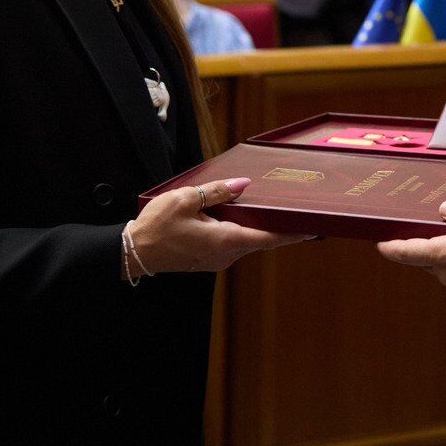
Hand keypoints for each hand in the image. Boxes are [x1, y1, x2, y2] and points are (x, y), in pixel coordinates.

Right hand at [129, 176, 303, 274]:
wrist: (134, 252)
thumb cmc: (157, 226)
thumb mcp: (185, 200)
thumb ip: (216, 192)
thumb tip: (242, 186)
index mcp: (225, 240)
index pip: (268, 237)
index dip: (291, 233)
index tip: (312, 230)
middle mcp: (225, 255)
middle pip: (259, 238)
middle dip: (276, 226)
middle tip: (294, 212)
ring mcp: (217, 260)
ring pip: (245, 241)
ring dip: (255, 227)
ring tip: (267, 209)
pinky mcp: (208, 259)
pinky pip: (231, 244)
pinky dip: (239, 231)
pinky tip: (237, 217)